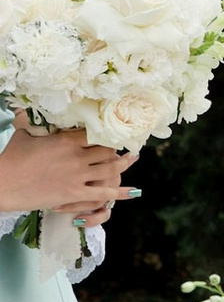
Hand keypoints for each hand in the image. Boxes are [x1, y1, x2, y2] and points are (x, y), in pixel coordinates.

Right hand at [0, 122, 130, 221]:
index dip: (105, 132)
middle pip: (106, 149)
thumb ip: (33, 122)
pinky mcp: (74, 194)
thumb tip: (28, 107)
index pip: (94, 133)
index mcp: (65, 140)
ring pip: (110, 168)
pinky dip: (120, 192)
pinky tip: (133, 191)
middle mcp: (76, 156)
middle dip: (116, 147)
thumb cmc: (9, 157)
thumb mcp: (24, 134)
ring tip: (133, 158)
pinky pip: (104, 193)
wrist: (2, 183)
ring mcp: (77, 176)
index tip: (114, 128)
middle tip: (125, 144)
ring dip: (124, 164)